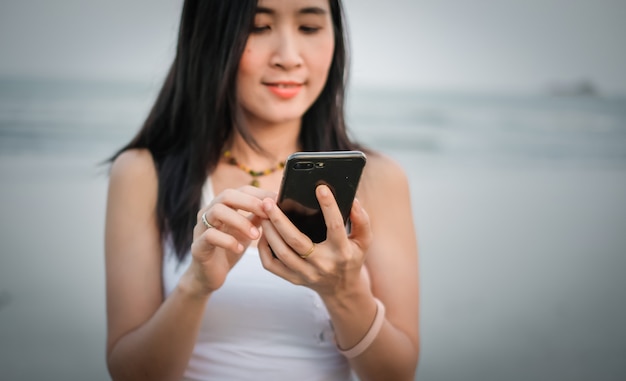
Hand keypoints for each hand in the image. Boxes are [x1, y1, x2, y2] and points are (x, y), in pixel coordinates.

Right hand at [184, 186, 274, 294]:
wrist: (209, 275)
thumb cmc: (229, 249)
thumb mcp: (248, 231)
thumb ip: (258, 218)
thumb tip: (277, 206)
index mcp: (224, 207)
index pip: (242, 190)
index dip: (260, 193)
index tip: (278, 200)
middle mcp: (210, 212)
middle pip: (227, 195)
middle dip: (250, 202)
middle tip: (268, 214)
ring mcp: (201, 228)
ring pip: (217, 211)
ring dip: (240, 221)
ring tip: (256, 235)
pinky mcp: (198, 246)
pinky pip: (210, 236)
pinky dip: (227, 241)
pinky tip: (239, 249)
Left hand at [258, 184, 372, 297]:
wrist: (342, 289)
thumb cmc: (351, 257)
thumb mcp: (363, 241)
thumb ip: (362, 220)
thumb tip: (353, 201)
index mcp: (342, 252)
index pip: (335, 226)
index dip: (329, 206)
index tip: (321, 188)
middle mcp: (323, 264)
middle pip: (296, 241)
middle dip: (280, 220)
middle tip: (268, 202)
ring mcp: (306, 274)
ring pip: (281, 252)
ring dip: (268, 232)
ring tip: (262, 213)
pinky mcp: (293, 279)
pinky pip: (271, 265)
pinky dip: (263, 248)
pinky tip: (264, 233)